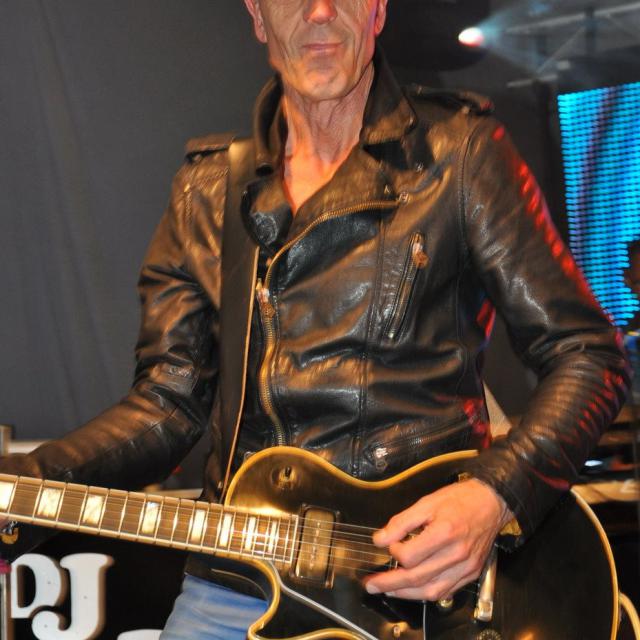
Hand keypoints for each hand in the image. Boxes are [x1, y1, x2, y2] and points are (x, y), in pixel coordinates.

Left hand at [363, 479, 512, 600]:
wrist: (491, 502)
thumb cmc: (460, 500)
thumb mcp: (426, 502)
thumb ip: (401, 522)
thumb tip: (380, 540)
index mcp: (444, 533)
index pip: (410, 556)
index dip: (394, 552)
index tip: (388, 544)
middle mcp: (456, 554)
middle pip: (417, 578)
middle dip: (390, 584)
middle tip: (371, 585)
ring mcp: (465, 567)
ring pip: (431, 591)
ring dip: (406, 594)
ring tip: (388, 591)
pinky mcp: (471, 573)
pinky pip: (446, 592)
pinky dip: (427, 594)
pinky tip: (413, 590)